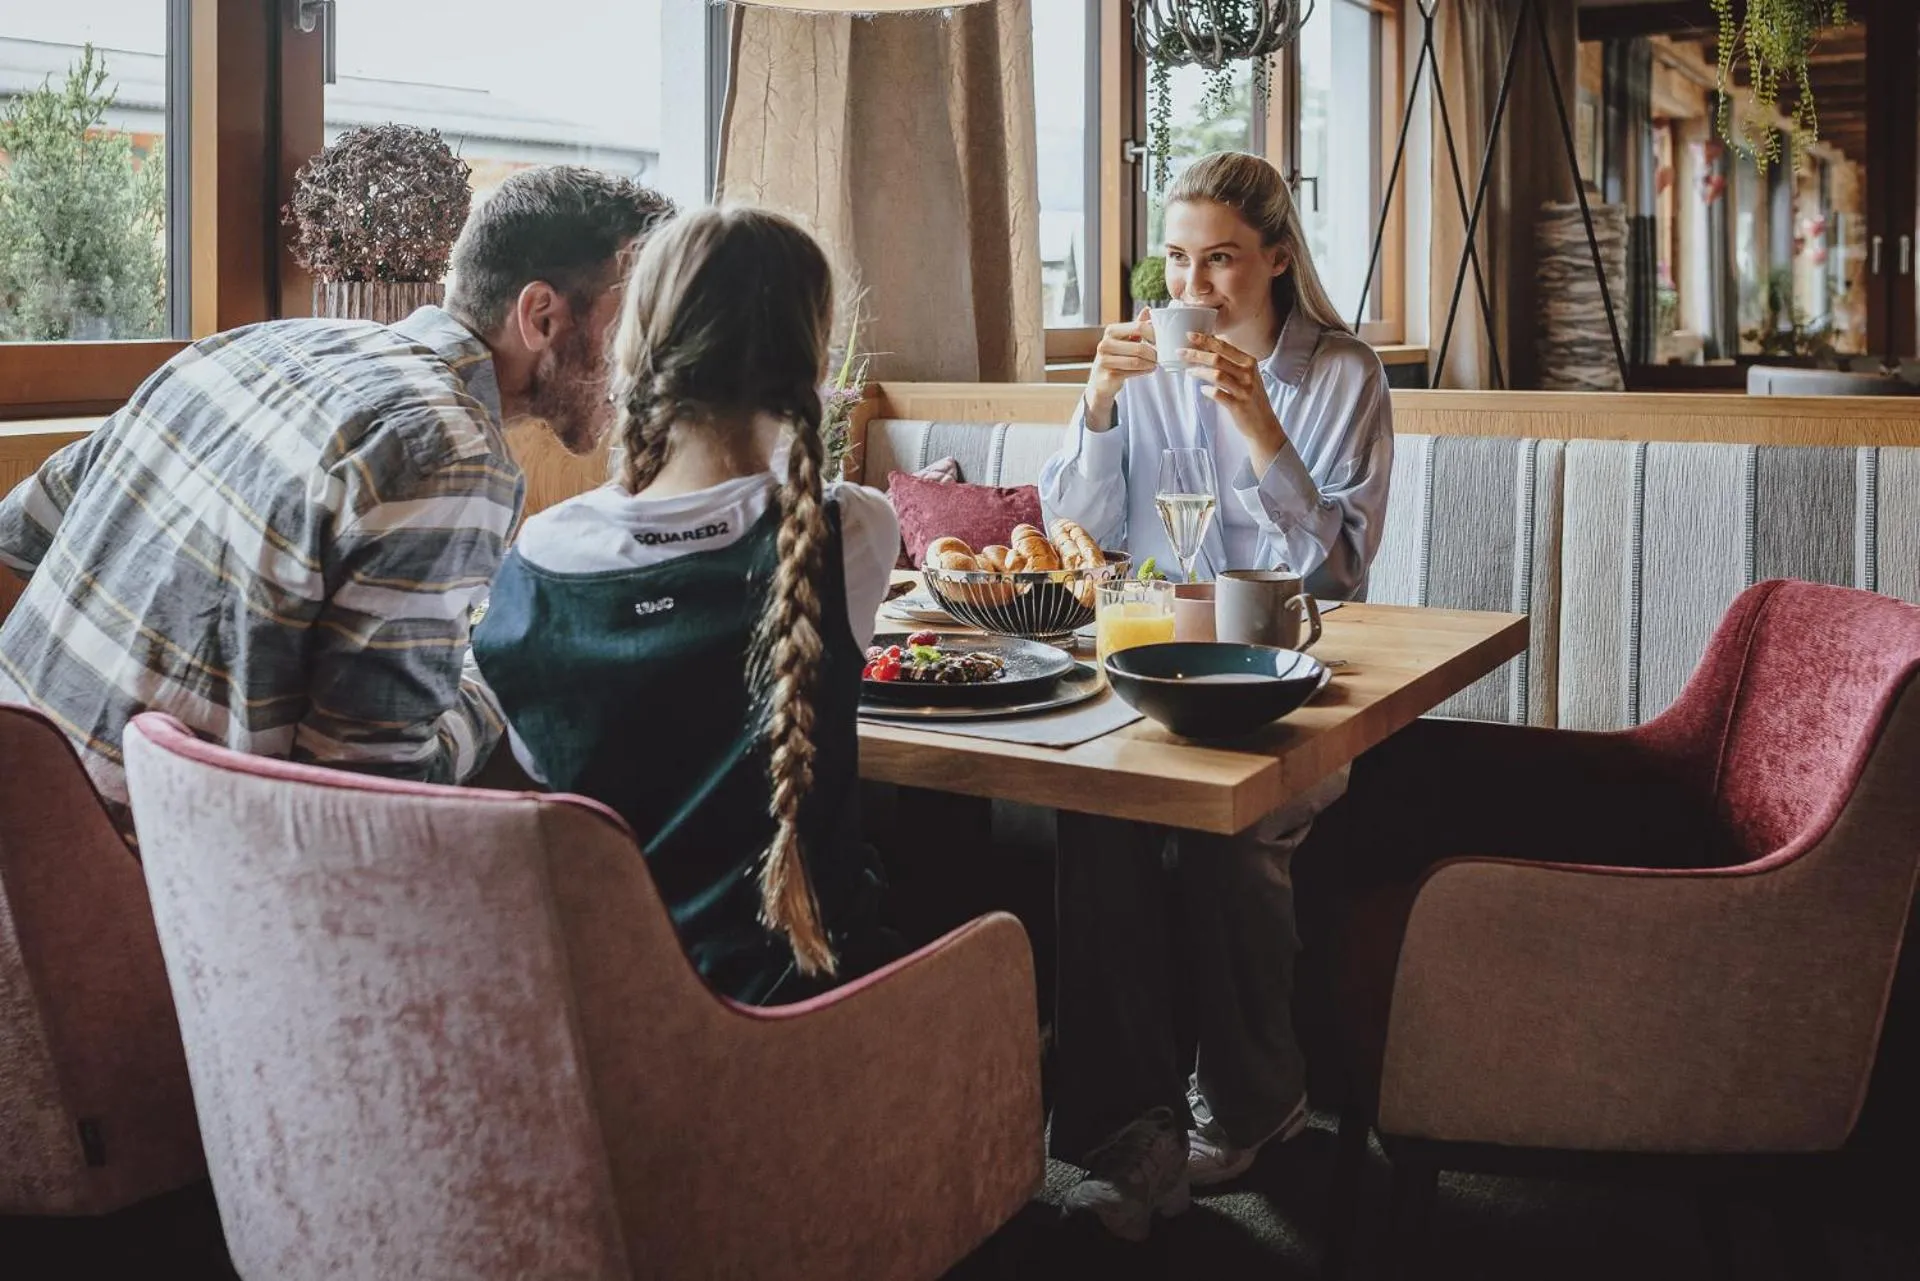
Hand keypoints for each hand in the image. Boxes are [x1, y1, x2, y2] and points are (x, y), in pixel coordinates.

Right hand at [1084, 307, 1158, 428]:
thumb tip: (1147, 309)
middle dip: (1154, 353)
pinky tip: (1150, 369)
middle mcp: (1105, 344)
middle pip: (1139, 347)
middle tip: (1161, 356)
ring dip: (1150, 363)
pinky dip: (1144, 371)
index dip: (1154, 334)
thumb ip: (1136, 325)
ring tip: (1156, 363)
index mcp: (1111, 331)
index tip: (1163, 341)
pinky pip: (1132, 373)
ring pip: (1136, 361)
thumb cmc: (1116, 357)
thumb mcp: (1125, 339)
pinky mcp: (1108, 376)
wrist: (1100, 381)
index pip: (1139, 327)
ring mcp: (1104, 361)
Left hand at [1182, 332, 1286, 468]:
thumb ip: (1231, 363)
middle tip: (1180, 352)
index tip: (1189, 334)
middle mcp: (1248, 374)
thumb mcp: (1246, 376)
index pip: (1224, 346)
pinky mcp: (1238, 405)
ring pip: (1217, 375)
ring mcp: (1244, 390)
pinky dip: (1207, 391)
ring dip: (1199, 371)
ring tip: (1188, 371)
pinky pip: (1218, 394)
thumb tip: (1206, 349)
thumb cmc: (1251, 397)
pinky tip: (1202, 390)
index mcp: (1249, 362)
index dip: (1206, 339)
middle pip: (1218, 358)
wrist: (1263, 424)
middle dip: (1196, 354)